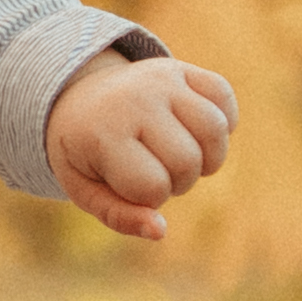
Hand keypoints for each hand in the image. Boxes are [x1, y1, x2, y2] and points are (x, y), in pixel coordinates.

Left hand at [48, 46, 238, 244]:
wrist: (77, 97)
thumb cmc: (84, 152)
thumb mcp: (85, 189)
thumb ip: (119, 216)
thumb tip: (161, 231)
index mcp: (103, 133)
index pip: (154, 186)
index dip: (150, 198)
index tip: (130, 184)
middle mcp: (135, 99)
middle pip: (188, 162)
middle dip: (178, 181)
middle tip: (155, 171)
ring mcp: (160, 78)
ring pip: (215, 130)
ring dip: (206, 157)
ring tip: (180, 156)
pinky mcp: (180, 69)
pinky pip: (224, 96)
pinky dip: (223, 121)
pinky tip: (197, 131)